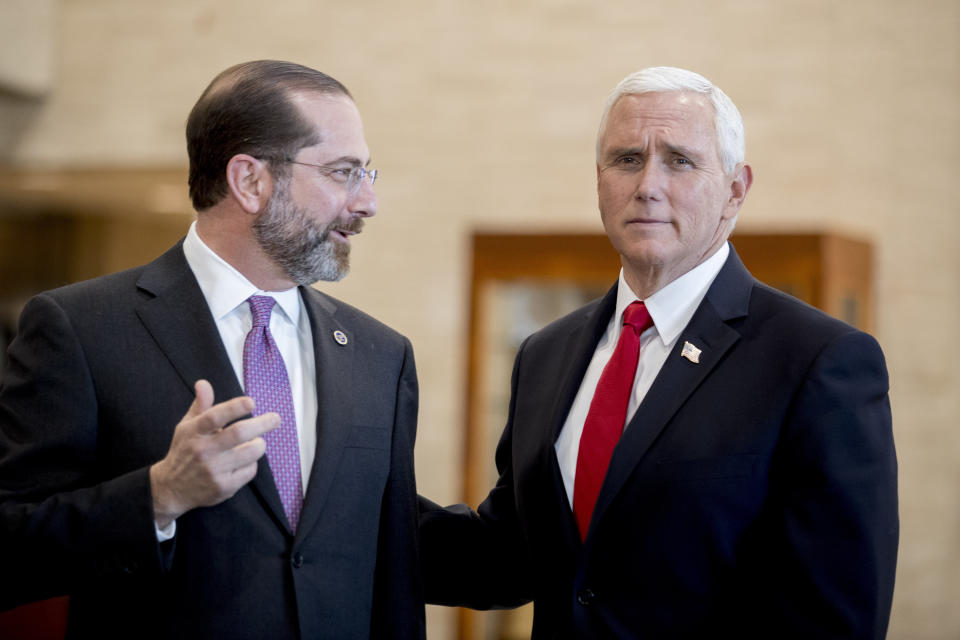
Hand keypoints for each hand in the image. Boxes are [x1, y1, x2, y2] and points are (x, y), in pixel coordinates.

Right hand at [149, 379, 278, 528]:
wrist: (172, 488)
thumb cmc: (185, 450)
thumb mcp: (187, 426)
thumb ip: (200, 405)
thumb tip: (203, 383)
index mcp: (193, 432)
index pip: (214, 417)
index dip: (234, 408)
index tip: (251, 402)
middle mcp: (203, 451)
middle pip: (238, 434)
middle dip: (262, 424)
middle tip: (276, 418)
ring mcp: (213, 470)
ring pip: (250, 452)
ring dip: (259, 444)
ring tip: (257, 441)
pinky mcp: (223, 487)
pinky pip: (250, 470)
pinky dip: (253, 463)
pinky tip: (245, 460)